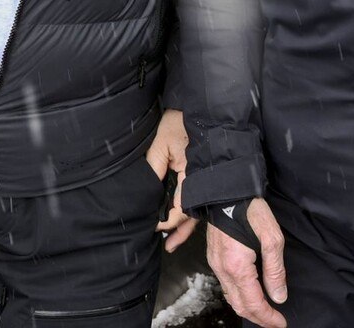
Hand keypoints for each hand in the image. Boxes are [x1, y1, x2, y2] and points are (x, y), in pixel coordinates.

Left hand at [147, 108, 198, 250]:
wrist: (200, 107)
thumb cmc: (180, 121)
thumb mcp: (161, 143)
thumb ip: (154, 168)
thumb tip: (147, 193)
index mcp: (194, 174)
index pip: (182, 207)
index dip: (168, 220)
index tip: (155, 226)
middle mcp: (204, 180)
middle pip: (193, 213)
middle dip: (180, 231)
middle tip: (169, 246)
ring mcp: (206, 178)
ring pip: (199, 209)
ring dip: (187, 225)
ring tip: (174, 242)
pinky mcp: (205, 175)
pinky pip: (200, 198)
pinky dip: (191, 211)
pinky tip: (183, 220)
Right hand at [207, 197, 286, 327]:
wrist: (228, 191)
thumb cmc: (251, 210)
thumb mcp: (272, 239)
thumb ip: (275, 271)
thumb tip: (278, 296)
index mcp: (237, 267)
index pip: (254, 303)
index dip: (268, 317)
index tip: (281, 323)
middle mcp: (222, 269)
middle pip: (239, 305)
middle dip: (258, 318)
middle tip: (275, 322)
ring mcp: (215, 264)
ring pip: (231, 297)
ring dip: (248, 308)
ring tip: (265, 311)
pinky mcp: (214, 257)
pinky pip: (225, 286)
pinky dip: (238, 296)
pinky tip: (250, 294)